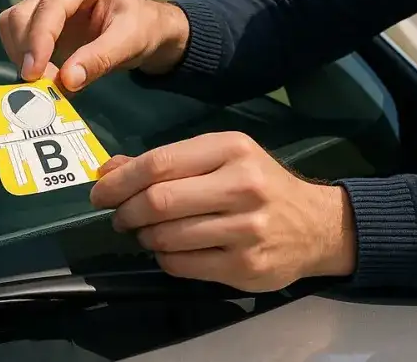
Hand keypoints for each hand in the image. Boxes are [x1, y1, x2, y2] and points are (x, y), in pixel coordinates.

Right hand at [0, 0, 190, 90]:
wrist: (146, 29)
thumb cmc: (143, 27)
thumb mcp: (130, 41)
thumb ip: (99, 59)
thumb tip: (66, 80)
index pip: (50, 6)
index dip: (38, 40)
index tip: (35, 73)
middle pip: (22, 15)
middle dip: (27, 51)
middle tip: (44, 84)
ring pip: (11, 25)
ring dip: (21, 56)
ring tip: (46, 81)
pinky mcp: (38, 19)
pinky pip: (16, 37)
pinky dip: (23, 58)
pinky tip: (44, 74)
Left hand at [89, 131, 356, 292]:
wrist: (316, 225)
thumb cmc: (262, 185)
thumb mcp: (222, 158)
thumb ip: (168, 161)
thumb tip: (108, 170)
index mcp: (233, 149)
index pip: (160, 163)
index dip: (120, 180)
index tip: (100, 192)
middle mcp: (242, 186)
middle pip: (159, 201)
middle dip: (126, 211)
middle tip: (120, 217)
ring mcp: (245, 229)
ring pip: (166, 236)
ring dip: (144, 237)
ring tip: (146, 232)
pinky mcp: (244, 266)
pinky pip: (181, 264)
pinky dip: (164, 258)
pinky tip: (171, 249)